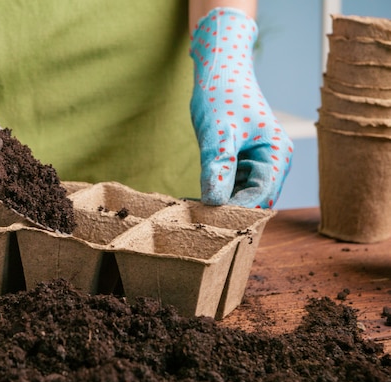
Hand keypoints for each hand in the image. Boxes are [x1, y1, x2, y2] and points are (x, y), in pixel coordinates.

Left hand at [189, 7, 292, 208]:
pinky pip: (233, 188)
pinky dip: (217, 193)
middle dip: (228, 211)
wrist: (219, 70)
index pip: (261, 199)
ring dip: (221, 204)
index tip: (206, 221)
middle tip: (196, 220)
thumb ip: (218, 167)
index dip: (235, 212)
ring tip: (194, 208)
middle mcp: (274, 163)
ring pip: (242, 198)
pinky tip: (197, 196)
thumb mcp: (217, 132)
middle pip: (254, 203)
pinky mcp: (244, 164)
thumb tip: (215, 203)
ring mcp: (260, 164)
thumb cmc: (221, 94)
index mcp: (278, 155)